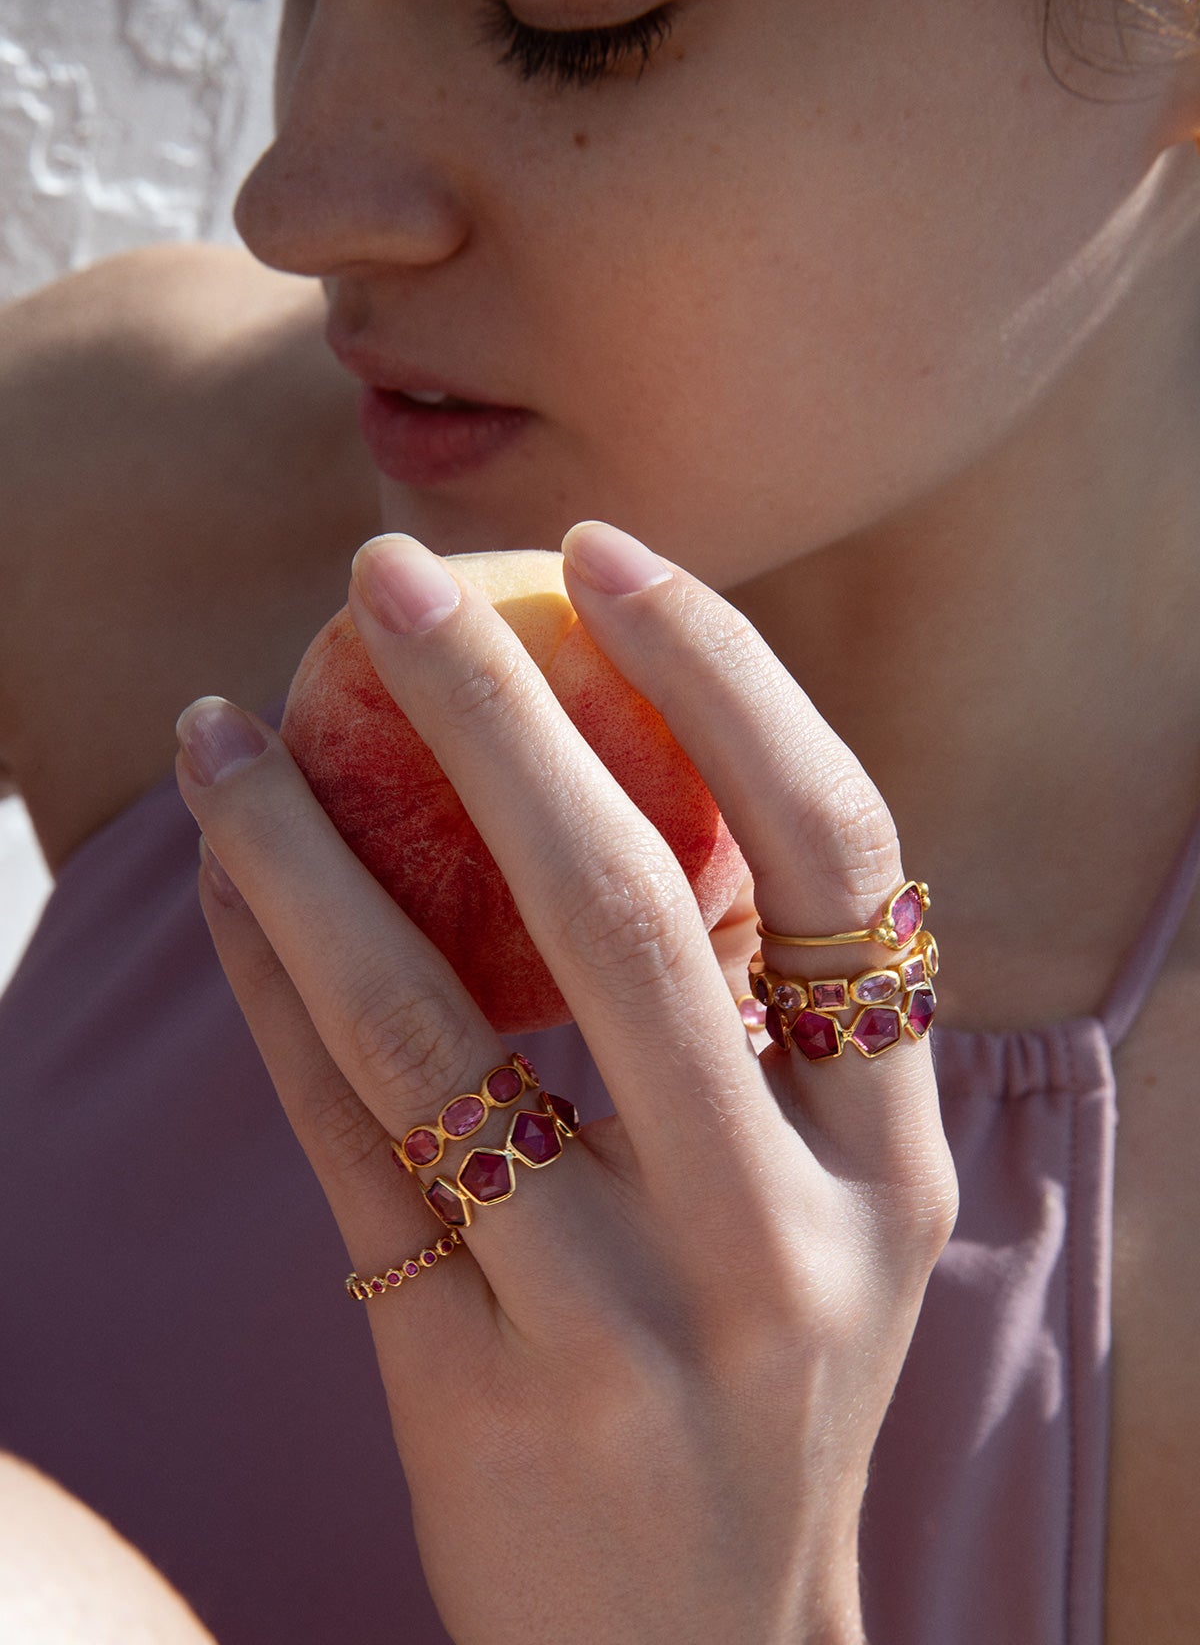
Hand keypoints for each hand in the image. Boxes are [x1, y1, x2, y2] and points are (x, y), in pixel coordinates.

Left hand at [175, 522, 956, 1644]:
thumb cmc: (757, 1376)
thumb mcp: (821, 1209)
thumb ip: (756, 1022)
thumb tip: (607, 774)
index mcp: (889, 1151)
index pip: (832, 852)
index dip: (725, 676)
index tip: (607, 556)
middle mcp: (778, 1231)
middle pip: (624, 904)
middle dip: (492, 704)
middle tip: (383, 571)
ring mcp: (623, 1324)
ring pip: (427, 1018)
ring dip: (306, 843)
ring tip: (223, 727)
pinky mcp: (473, 1390)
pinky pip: (340, 1139)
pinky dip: (269, 988)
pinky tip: (222, 888)